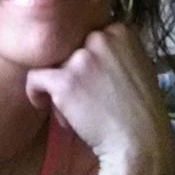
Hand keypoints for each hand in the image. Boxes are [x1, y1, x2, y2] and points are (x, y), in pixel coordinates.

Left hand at [26, 23, 174, 174]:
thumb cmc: (140, 111)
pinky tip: (44, 104)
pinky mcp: (64, 81)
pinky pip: (35, 78)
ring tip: (77, 110)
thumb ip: (114, 50)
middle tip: (87, 98)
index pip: (87, 36)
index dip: (87, 61)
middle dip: (73, 72)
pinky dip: (35, 92)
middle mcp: (101, 37)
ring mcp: (82, 58)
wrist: (140, 143)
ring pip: (54, 65)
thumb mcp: (138, 66)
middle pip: (69, 49)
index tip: (95, 82)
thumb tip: (87, 46)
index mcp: (121, 30)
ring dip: (60, 87)